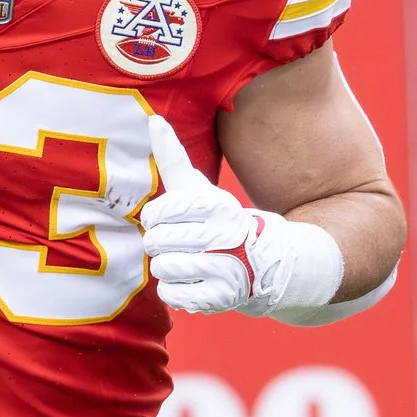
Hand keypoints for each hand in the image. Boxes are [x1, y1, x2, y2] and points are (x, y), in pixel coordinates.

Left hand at [137, 116, 341, 315]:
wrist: (263, 261)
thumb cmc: (217, 220)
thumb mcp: (199, 188)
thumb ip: (174, 157)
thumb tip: (153, 118)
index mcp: (216, 205)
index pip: (158, 212)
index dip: (155, 218)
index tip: (169, 219)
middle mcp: (224, 236)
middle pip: (156, 242)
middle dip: (161, 244)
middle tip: (182, 243)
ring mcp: (225, 268)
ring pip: (163, 268)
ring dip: (168, 267)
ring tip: (189, 262)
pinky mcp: (222, 298)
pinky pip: (172, 295)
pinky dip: (175, 291)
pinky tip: (193, 281)